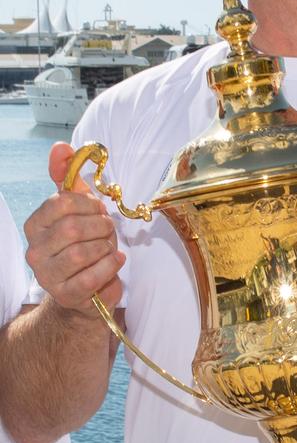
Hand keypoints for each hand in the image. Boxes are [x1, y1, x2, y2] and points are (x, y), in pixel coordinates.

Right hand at [25, 142, 125, 317]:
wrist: (86, 288)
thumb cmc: (83, 242)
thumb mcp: (77, 208)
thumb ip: (67, 176)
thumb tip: (60, 147)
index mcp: (35, 224)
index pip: (62, 202)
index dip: (89, 204)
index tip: (99, 210)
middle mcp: (35, 250)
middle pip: (73, 228)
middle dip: (101, 227)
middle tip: (108, 230)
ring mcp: (47, 275)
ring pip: (82, 253)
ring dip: (106, 247)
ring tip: (110, 247)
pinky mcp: (66, 295)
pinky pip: (91, 277)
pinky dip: (109, 267)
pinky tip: (115, 261)